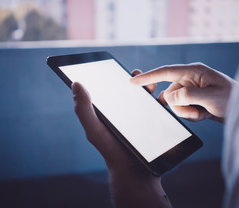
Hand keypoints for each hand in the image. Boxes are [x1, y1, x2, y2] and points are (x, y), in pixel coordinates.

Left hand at [72, 70, 171, 206]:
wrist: (135, 172)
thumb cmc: (111, 150)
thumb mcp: (94, 129)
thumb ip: (83, 109)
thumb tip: (76, 83)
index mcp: (109, 111)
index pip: (108, 89)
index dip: (110, 76)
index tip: (113, 66)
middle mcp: (124, 112)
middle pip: (128, 89)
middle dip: (134, 79)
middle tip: (136, 73)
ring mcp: (140, 117)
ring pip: (145, 95)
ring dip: (149, 85)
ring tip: (151, 85)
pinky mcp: (154, 122)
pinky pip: (160, 107)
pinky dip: (163, 99)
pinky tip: (163, 97)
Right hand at [130, 63, 235, 121]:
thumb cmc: (232, 99)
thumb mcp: (211, 98)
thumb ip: (189, 96)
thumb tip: (169, 97)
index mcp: (194, 71)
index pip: (166, 72)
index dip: (148, 76)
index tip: (132, 80)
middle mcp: (189, 78)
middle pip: (169, 92)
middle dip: (178, 105)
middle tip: (193, 109)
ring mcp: (189, 89)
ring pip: (174, 103)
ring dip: (187, 112)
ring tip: (204, 113)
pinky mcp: (191, 99)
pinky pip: (180, 108)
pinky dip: (190, 114)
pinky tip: (204, 114)